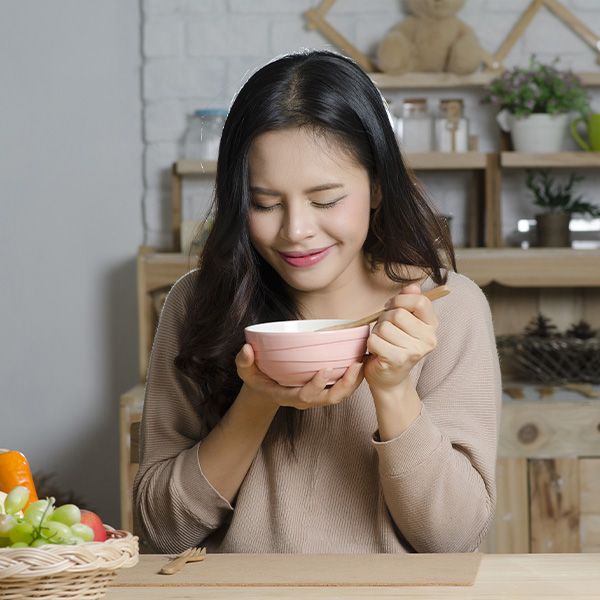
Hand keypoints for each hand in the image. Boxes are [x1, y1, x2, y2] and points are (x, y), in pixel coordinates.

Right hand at [235, 343, 363, 410]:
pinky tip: (362, 362)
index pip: (305, 396)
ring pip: (340, 395)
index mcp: (287, 396)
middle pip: (329, 399)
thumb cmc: (256, 377)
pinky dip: (353, 379)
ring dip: (353, 382)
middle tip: (355, 366)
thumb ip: (244, 361)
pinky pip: (342, 389)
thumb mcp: (246, 370)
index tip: (326, 369)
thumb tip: (246, 349)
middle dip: (344, 385)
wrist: (265, 388)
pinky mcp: (323, 390)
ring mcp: (316, 396)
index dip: (316, 385)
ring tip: (363, 363)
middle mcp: (305, 399)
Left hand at [364, 284, 438, 391]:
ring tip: (382, 342)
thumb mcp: (404, 322)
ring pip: (384, 327)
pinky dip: (371, 344)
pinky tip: (378, 351)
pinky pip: (375, 340)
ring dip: (377, 333)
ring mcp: (414, 351)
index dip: (400, 300)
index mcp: (432, 327)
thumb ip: (409, 302)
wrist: (389, 378)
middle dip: (384, 319)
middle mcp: (428, 340)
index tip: (391, 307)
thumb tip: (413, 286)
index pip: (420, 301)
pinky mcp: (398, 360)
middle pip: (398, 314)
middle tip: (385, 331)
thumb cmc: (395, 345)